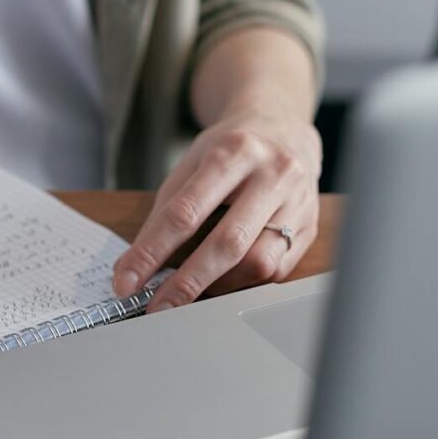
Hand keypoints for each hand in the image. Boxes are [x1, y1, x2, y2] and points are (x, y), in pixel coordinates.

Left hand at [112, 110, 321, 310]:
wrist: (282, 130)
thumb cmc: (228, 150)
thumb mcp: (190, 165)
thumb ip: (165, 212)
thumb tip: (136, 266)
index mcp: (233, 152)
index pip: (184, 213)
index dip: (151, 252)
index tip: (126, 282)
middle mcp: (273, 174)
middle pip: (227, 243)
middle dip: (186, 283)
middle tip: (157, 308)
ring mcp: (299, 202)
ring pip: (258, 263)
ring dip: (218, 285)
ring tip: (192, 289)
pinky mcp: (311, 227)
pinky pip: (275, 270)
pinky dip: (242, 282)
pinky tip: (223, 279)